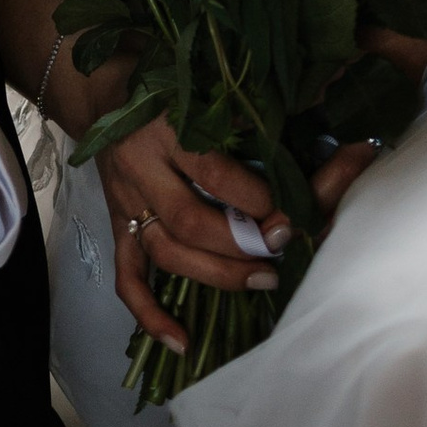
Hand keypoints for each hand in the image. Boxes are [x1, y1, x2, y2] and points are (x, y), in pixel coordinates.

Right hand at [84, 99, 290, 355]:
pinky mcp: (116, 226)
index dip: (255, 200)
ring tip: (261, 281)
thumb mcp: (203, 87)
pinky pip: (128, 277)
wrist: (102, 90)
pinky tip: (182, 342)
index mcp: (163, 125)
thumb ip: (249, 115)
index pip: (213, 173)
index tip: (291, 213)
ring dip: (216, 275)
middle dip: (241, 245)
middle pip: (190, 222)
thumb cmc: (167, 84)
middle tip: (280, 252)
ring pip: (166, 253)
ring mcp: (125, 202)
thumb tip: (324, 144)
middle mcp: (139, 166)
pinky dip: (151, 314)